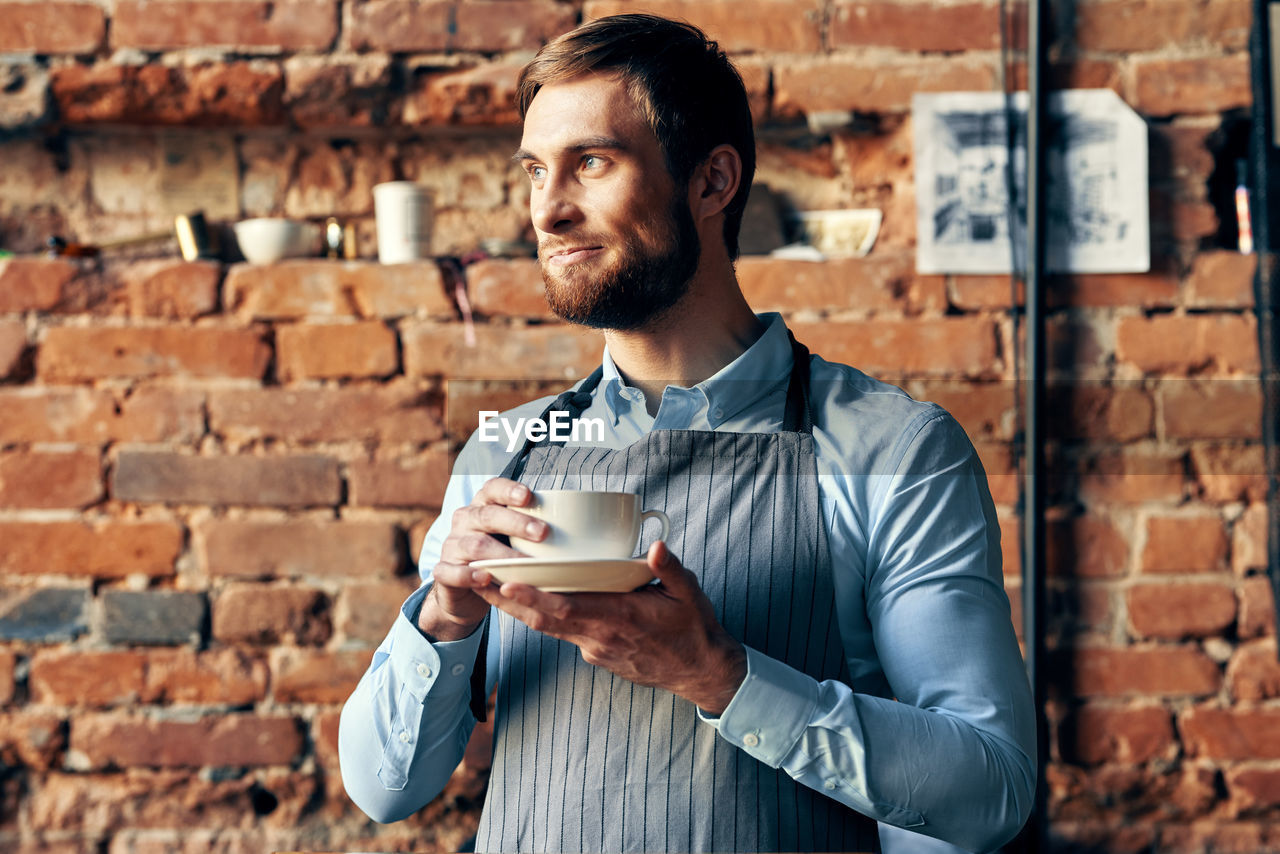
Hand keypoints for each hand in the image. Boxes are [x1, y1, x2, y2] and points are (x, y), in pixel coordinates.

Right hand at [421, 478, 547, 640]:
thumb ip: (536, 527)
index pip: (492, 489)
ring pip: (474, 545)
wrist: (462, 589)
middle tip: (543, 533)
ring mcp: (452, 545)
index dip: (509, 490)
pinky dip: (467, 575)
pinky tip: (485, 577)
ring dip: (501, 553)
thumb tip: (586, 522)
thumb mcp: (514, 538)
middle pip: (488, 516)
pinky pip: (450, 571)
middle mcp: (465, 521)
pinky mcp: (443, 571)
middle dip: (516, 523)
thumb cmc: (499, 556)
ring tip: (523, 562)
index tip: (530, 496)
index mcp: (483, 506)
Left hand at [476, 540, 747, 714]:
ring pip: (548, 628)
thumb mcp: (689, 594)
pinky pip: (563, 633)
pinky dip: (542, 617)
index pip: (567, 608)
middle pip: (544, 620)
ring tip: (489, 585)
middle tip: (477, 577)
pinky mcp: (596, 655)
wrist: (700, 672)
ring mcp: (595, 649)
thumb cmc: (694, 629)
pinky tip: (528, 601)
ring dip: (517, 609)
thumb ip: (670, 568)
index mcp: (619, 619)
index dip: (533, 597)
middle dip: (508, 600)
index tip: (505, 582)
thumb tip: (654, 545)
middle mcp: (600, 637)